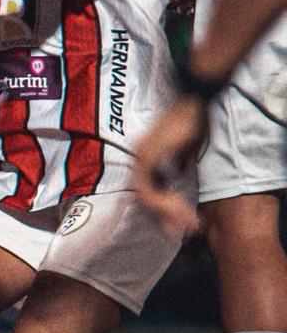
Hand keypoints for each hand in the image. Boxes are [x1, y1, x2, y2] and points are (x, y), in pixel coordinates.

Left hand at [133, 96, 207, 235]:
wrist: (193, 100)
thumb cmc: (191, 120)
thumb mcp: (185, 147)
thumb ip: (178, 161)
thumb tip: (179, 173)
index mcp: (144, 157)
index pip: (146, 189)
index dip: (160, 207)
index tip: (176, 222)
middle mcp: (138, 157)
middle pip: (142, 197)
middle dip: (162, 216)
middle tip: (179, 232)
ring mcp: (140, 156)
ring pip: (145, 196)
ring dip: (166, 213)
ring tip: (186, 224)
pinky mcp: (147, 156)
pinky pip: (149, 188)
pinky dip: (163, 203)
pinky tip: (181, 211)